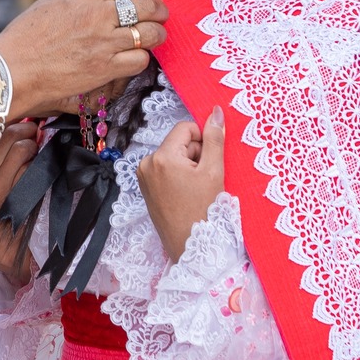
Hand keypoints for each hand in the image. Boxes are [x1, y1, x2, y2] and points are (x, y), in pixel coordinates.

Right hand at [0, 0, 167, 116]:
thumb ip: (81, 0)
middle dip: (159, 10)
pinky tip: (133, 59)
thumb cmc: (25, 38)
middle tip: (161, 16)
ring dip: (155, 36)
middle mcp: (98, 15)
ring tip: (153, 38)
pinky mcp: (106, 68)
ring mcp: (104, 43)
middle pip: (147, 6)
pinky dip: (141, 59)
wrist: (13, 70)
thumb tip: (103, 0)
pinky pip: (140, 60)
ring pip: (150, 34)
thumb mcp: (53, 4)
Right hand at [0, 119, 40, 282]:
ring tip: (35, 156)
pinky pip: (30, 170)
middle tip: (35, 134)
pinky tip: (38, 176)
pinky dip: (39, 169)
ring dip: (34, 149)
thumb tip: (18, 121)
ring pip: (21, 148)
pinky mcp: (11, 197)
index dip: (8, 119)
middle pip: (8, 132)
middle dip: (27, 130)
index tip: (20, 120)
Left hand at [137, 108, 225, 263]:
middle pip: (178, 143)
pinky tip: (187, 194)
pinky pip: (166, 171)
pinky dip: (179, 177)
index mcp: (161, 157)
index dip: (202, 139)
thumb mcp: (213, 171)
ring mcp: (144, 177)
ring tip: (196, 189)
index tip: (211, 159)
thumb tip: (215, 111)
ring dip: (188, 167)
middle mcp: (146, 164)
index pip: (185, 128)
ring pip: (174, 157)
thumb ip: (214, 138)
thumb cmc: (203, 211)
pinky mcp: (146, 189)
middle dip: (195, 155)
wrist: (191, 248)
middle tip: (204, 179)